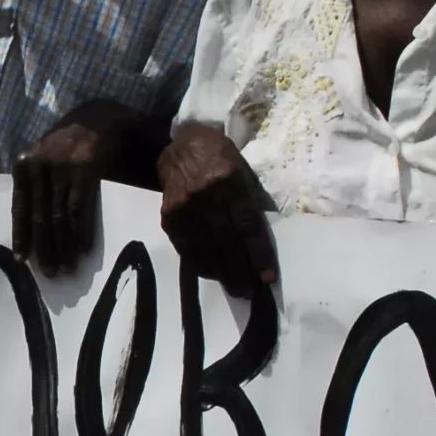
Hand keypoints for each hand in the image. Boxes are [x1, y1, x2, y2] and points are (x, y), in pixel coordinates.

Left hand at [14, 112, 117, 276]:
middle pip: (40, 217)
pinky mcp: (84, 171)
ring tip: (67, 267)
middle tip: (50, 272)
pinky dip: (80, 232)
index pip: (20, 207)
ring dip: (64, 246)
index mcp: (24, 165)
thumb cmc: (68, 143)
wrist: (98, 117)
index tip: (22, 260)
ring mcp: (61, 169)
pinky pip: (78, 209)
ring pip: (59, 217)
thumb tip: (32, 227)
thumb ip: (35, 184)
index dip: (21, 236)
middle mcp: (39, 167)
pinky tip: (82, 249)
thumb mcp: (43, 157)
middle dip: (45, 248)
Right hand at [158, 122, 275, 296]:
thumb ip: (251, 201)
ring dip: (221, 272)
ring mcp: (183, 207)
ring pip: (205, 248)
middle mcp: (204, 196)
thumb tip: (262, 239)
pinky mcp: (169, 216)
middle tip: (250, 291)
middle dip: (240, 270)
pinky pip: (186, 247)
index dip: (258, 254)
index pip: (247, 226)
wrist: (182, 144)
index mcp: (229, 181)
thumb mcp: (243, 170)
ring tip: (235, 288)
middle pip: (226, 242)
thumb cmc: (220, 156)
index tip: (267, 277)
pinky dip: (200, 264)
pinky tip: (212, 275)